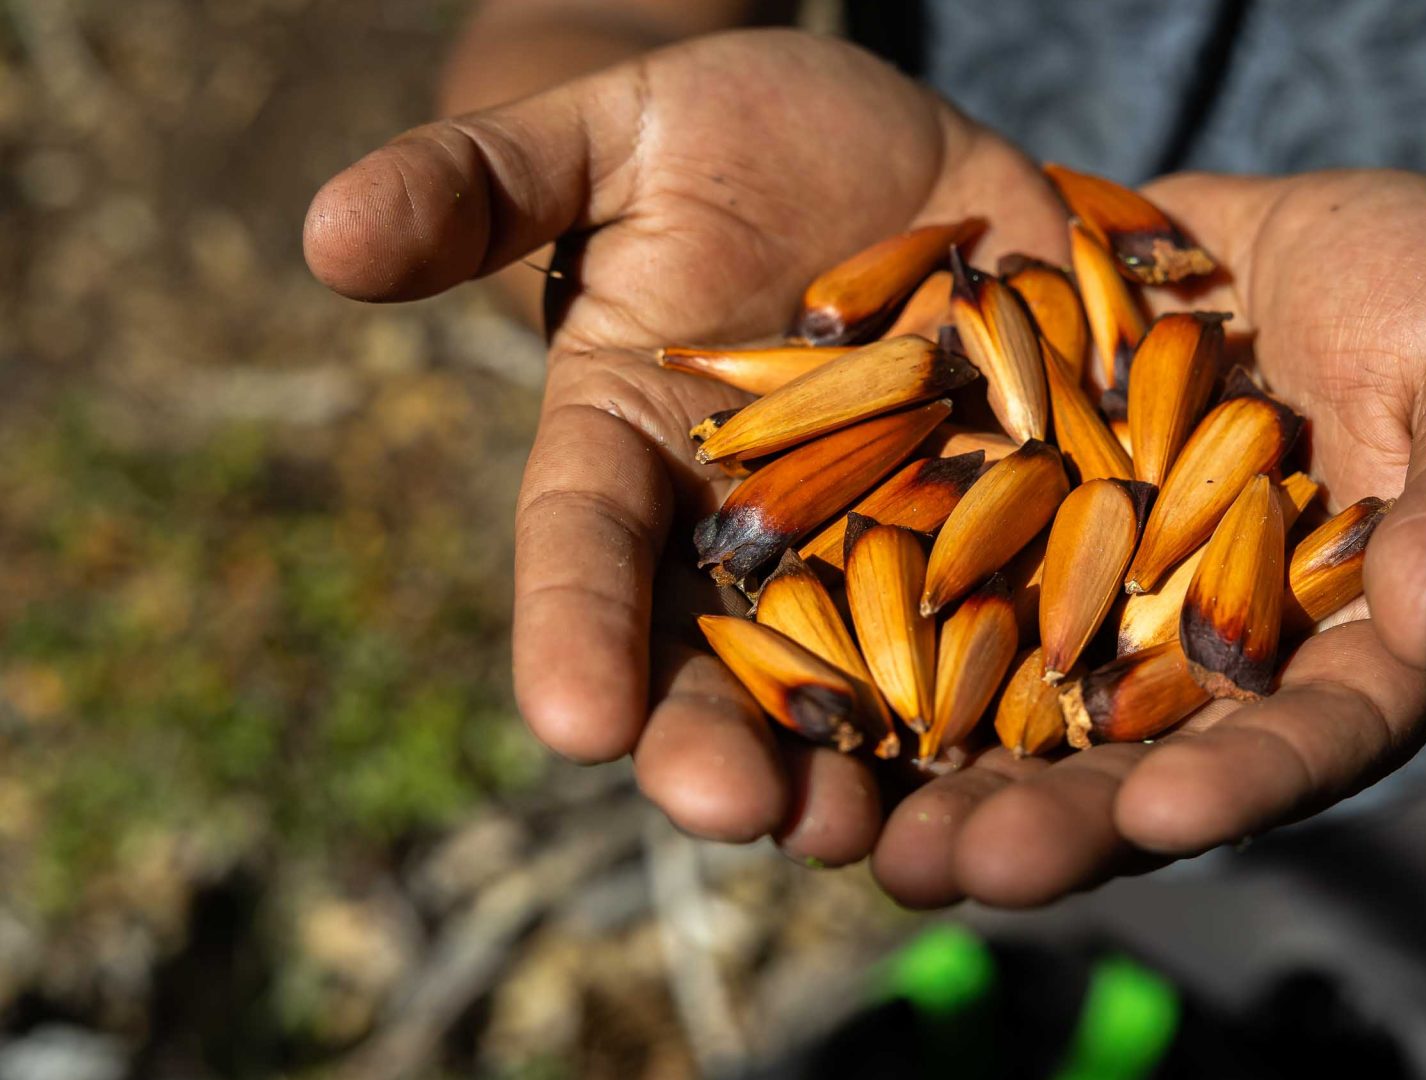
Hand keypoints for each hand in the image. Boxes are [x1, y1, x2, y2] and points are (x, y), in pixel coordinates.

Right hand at [303, 29, 1069, 861]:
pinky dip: (1039, 683)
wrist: (887, 147)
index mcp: (633, 452)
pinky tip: (1063, 751)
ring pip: (876, 676)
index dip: (575, 633)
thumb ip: (479, 185)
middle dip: (728, 745)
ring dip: (884, 767)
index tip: (572, 724)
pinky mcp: (1009, 520)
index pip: (587, 548)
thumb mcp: (605, 135)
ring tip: (899, 843)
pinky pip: (1027, 609)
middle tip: (746, 817)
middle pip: (728, 655)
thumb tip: (325, 239)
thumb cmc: (719, 133)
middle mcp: (749, 528)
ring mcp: (885, 536)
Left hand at [868, 170, 1425, 906]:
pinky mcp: (1018, 521)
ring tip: (848, 825)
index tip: (1163, 820)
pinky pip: (944, 577)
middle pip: (1131, 764)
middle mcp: (1201, 655)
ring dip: (932, 770)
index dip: (1234, 789)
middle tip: (953, 871)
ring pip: (1016, 704)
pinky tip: (784, 660)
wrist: (1321, 248)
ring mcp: (1100, 595)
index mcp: (1339, 658)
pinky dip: (872, 624)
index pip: (1300, 746)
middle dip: (1046, 824)